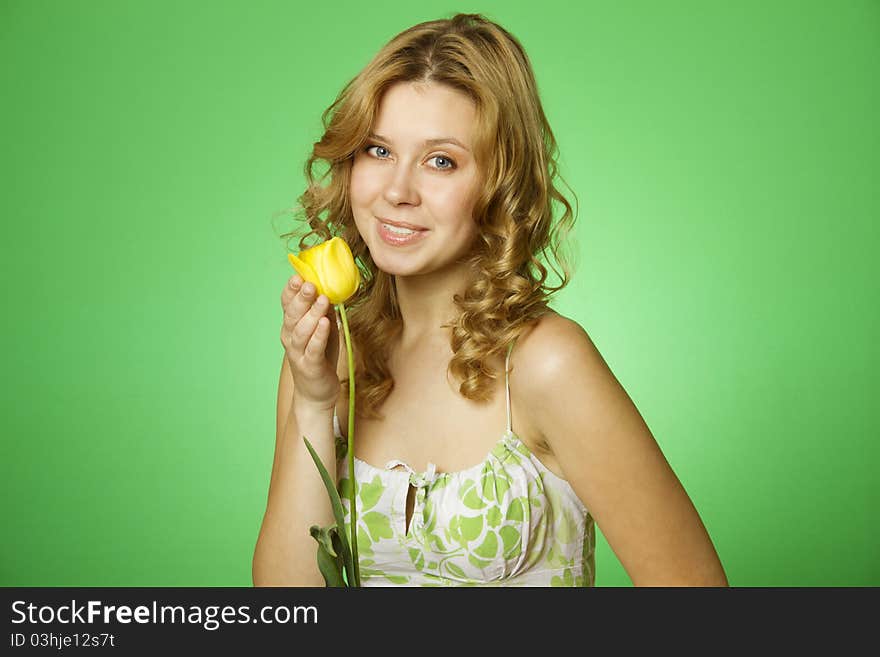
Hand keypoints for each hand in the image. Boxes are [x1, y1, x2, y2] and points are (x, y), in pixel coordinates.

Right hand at [280, 274, 340, 410]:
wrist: (317, 393)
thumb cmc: (320, 357)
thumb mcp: (322, 330)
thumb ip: (323, 312)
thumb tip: (330, 289)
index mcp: (291, 326)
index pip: (286, 304)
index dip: (290, 290)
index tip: (298, 275)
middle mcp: (290, 338)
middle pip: (292, 315)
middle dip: (301, 298)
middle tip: (310, 283)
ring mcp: (298, 353)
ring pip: (302, 331)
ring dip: (312, 314)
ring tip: (322, 300)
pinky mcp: (310, 366)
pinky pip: (313, 348)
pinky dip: (319, 335)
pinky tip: (327, 323)